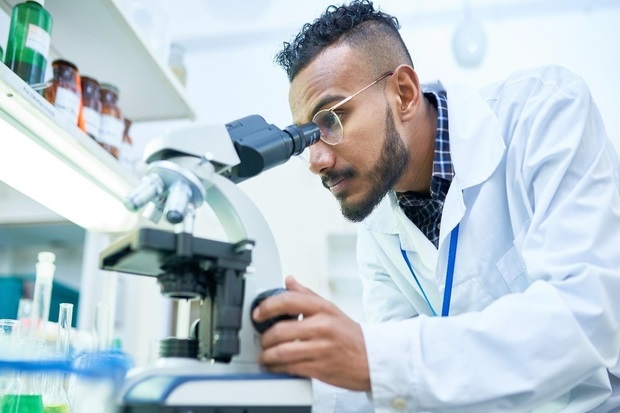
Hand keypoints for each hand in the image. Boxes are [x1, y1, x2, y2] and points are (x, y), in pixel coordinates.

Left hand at [252, 275, 370, 390]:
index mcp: (323, 309)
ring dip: (267, 355)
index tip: (258, 313)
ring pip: (282, 352)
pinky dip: (277, 368)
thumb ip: (307, 295)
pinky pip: (290, 368)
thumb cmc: (350, 335)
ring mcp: (321, 348)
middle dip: (264, 338)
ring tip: (264, 355)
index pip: (288, 301)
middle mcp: (322, 327)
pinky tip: (275, 365)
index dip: (267, 307)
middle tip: (261, 339)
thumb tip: (289, 281)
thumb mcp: (330, 309)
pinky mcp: (320, 368)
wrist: (372, 359)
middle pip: (280, 330)